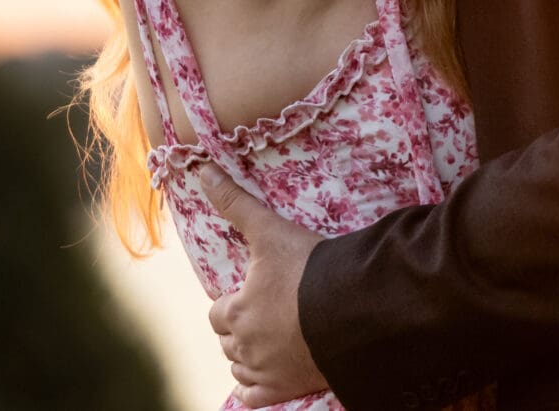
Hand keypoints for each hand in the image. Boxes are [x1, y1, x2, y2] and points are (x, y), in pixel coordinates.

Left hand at [200, 169, 327, 407]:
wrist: (357, 306)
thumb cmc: (313, 266)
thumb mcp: (271, 231)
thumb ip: (235, 202)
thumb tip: (201, 169)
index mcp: (237, 310)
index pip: (219, 312)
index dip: (235, 301)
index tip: (256, 292)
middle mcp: (244, 345)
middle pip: (228, 341)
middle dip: (241, 328)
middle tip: (270, 313)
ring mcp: (265, 370)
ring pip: (240, 368)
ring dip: (249, 355)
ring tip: (274, 337)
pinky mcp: (285, 389)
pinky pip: (254, 396)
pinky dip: (257, 387)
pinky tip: (271, 371)